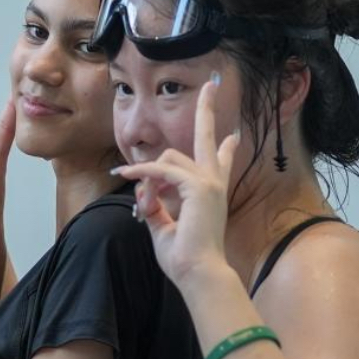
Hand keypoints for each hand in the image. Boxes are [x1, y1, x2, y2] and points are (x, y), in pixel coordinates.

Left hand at [113, 78, 239, 285]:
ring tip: (137, 195)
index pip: (221, 161)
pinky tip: (127, 176)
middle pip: (209, 137)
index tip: (231, 135)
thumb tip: (143, 188)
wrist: (198, 273)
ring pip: (169, 158)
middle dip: (207, 108)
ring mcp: (209, 182)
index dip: (225, 147)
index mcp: (211, 191)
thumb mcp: (164, 226)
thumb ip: (155, 205)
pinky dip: (142, 174)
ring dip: (146, 174)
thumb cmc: (184, 257)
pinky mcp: (198, 187)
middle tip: (211, 85)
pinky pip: (161, 170)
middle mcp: (215, 181)